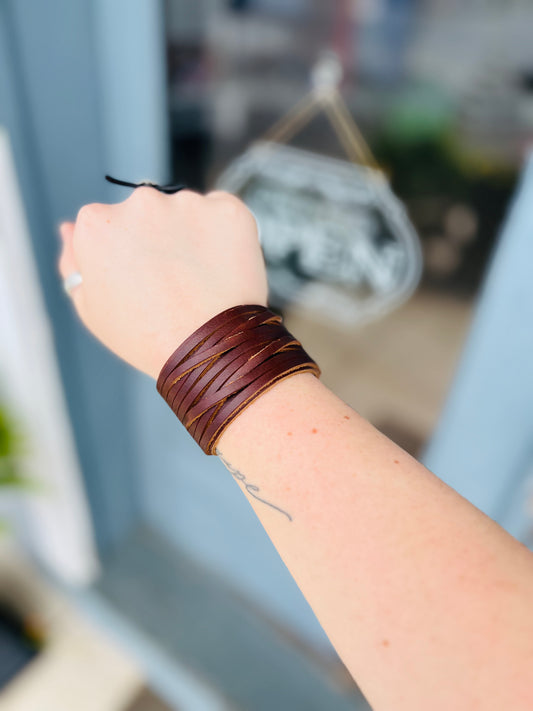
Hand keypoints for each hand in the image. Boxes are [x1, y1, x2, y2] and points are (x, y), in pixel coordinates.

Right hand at [57, 188, 268, 378]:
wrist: (208, 350)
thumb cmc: (144, 337)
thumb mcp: (91, 308)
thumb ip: (73, 263)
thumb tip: (68, 229)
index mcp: (97, 223)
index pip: (107, 226)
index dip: (125, 257)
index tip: (140, 282)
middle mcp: (140, 202)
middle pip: (147, 214)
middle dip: (158, 239)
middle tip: (173, 284)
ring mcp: (187, 202)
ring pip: (187, 213)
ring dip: (191, 236)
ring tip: (199, 282)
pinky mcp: (229, 209)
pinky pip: (225, 214)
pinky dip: (225, 234)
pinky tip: (223, 269)